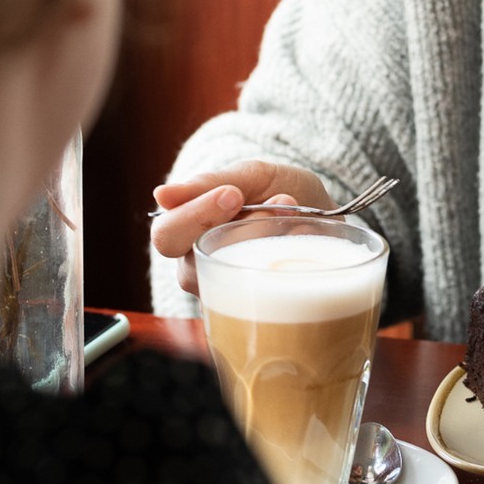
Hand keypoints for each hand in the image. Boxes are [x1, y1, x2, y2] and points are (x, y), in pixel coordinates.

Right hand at [150, 159, 333, 297]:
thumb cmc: (276, 189)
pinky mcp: (254, 309)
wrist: (322, 210)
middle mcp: (196, 265)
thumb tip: (161, 195)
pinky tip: (305, 240)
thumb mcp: (250, 175)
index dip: (196, 215)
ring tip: (297, 216)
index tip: (234, 194)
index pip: (166, 235)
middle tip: (278, 203)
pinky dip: (289, 263)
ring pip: (230, 282)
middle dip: (242, 233)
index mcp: (184, 229)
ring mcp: (223, 291)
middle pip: (192, 267)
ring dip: (270, 244)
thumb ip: (208, 183)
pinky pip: (263, 297)